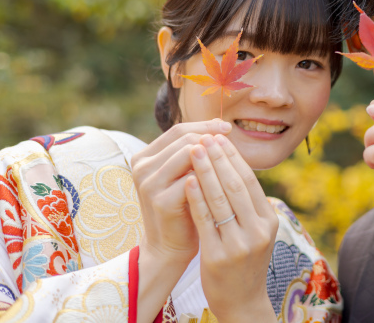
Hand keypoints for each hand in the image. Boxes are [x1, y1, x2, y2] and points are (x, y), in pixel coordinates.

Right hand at [131, 119, 231, 267]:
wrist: (170, 247)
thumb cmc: (183, 208)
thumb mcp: (185, 175)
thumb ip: (195, 153)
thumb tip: (222, 127)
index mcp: (144, 157)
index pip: (178, 130)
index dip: (204, 126)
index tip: (227, 127)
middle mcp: (141, 167)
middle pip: (184, 138)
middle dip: (211, 137)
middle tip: (232, 140)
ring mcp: (149, 184)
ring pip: (189, 154)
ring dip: (213, 155)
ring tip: (230, 158)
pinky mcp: (161, 200)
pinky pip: (193, 179)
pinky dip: (211, 177)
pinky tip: (225, 179)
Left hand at [185, 134, 278, 322]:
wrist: (242, 302)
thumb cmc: (244, 261)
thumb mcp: (255, 231)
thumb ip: (248, 204)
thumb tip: (233, 166)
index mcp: (268, 221)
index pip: (250, 181)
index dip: (234, 157)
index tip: (220, 139)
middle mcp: (258, 231)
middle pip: (236, 185)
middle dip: (219, 158)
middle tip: (206, 137)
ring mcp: (240, 244)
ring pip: (221, 199)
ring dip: (206, 171)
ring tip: (195, 150)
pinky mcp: (220, 257)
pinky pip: (206, 220)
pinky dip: (197, 197)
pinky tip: (188, 181)